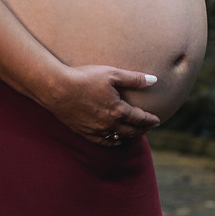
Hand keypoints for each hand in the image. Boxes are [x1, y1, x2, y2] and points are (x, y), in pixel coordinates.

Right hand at [44, 65, 161, 146]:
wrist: (57, 89)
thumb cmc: (84, 78)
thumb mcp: (112, 73)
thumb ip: (134, 79)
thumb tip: (154, 80)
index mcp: (118, 110)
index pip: (140, 118)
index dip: (150, 120)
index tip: (157, 120)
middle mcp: (109, 124)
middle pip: (131, 131)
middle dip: (143, 129)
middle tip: (150, 128)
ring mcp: (96, 130)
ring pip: (118, 138)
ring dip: (130, 136)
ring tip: (136, 134)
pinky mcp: (84, 132)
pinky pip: (103, 142)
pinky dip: (113, 142)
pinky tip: (116, 140)